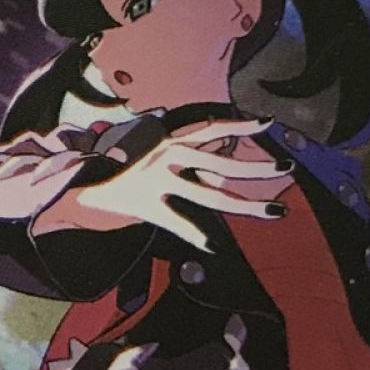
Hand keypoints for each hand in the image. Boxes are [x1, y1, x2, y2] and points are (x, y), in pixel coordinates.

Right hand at [72, 117, 290, 251]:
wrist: (81, 186)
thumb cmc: (124, 171)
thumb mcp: (156, 157)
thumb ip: (187, 160)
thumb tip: (218, 162)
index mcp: (169, 143)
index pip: (210, 130)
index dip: (240, 126)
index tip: (268, 123)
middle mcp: (167, 157)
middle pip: (221, 164)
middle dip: (257, 168)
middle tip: (288, 168)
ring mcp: (157, 180)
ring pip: (209, 195)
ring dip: (245, 205)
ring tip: (274, 211)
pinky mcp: (146, 205)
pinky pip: (176, 220)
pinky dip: (195, 234)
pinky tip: (213, 246)